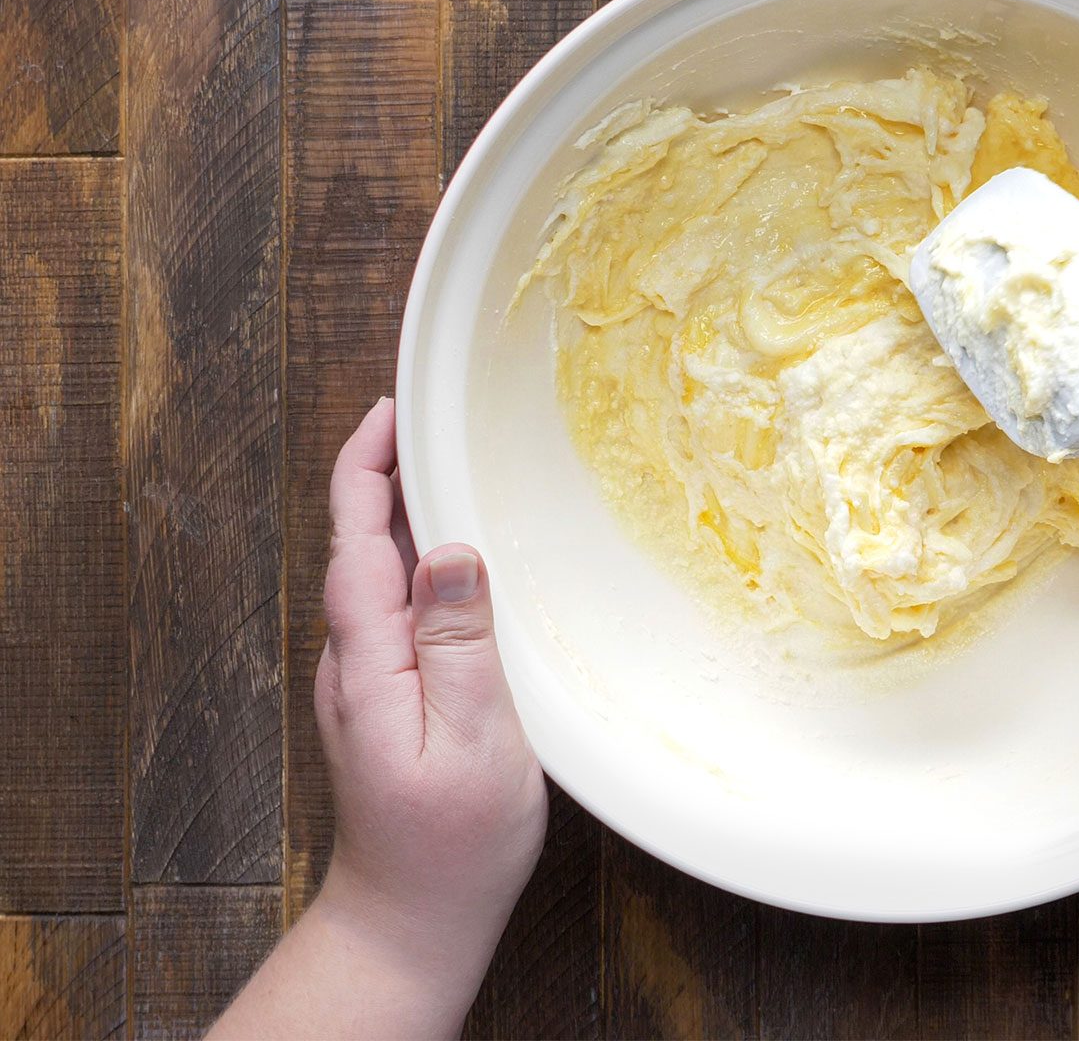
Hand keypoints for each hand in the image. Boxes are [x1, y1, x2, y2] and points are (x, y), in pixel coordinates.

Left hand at [212, 399, 547, 1039]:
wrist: (413, 916)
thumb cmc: (452, 841)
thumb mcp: (475, 739)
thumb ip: (459, 643)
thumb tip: (447, 550)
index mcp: (370, 659)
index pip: (355, 539)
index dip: (367, 466)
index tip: (392, 408)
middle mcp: (356, 660)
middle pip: (361, 544)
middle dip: (387, 471)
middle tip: (435, 417)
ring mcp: (367, 680)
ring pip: (378, 574)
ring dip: (404, 513)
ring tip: (450, 465)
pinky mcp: (388, 696)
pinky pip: (397, 607)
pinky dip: (418, 560)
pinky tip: (456, 556)